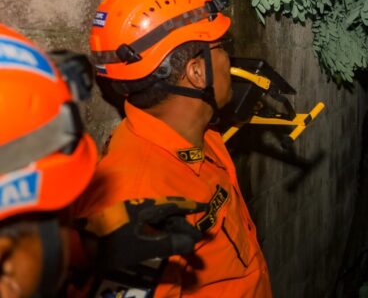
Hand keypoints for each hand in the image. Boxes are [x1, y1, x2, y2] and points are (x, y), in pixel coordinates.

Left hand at [83, 197, 206, 271]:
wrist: (77, 247)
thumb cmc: (110, 245)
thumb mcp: (142, 247)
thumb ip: (168, 244)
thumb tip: (192, 243)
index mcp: (145, 209)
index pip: (174, 205)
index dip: (191, 207)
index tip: (206, 207)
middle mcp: (139, 208)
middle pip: (167, 214)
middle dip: (183, 225)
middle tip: (195, 237)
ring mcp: (129, 216)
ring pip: (157, 220)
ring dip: (171, 230)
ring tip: (180, 241)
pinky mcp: (121, 224)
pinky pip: (148, 225)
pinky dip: (160, 232)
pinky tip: (160, 240)